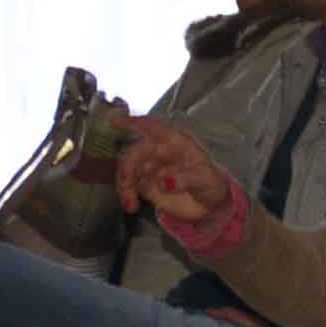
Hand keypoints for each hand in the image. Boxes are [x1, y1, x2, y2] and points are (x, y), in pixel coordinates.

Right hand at [118, 132, 244, 236]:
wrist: (209, 203)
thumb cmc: (210, 181)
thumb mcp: (205, 179)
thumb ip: (186, 179)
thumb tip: (165, 182)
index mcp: (174, 141)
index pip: (153, 127)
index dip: (133, 122)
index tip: (115, 120)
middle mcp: (159, 150)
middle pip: (136, 151)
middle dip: (127, 166)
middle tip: (126, 183)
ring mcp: (150, 166)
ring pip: (128, 169)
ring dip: (124, 184)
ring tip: (130, 204)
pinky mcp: (145, 183)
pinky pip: (129, 184)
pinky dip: (126, 194)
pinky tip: (131, 206)